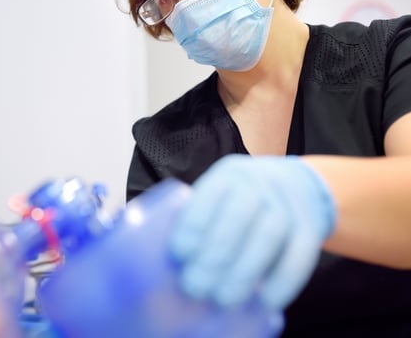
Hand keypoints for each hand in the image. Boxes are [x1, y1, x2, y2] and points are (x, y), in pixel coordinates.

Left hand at [169, 154, 336, 310]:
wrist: (298, 186)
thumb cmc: (241, 200)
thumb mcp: (220, 194)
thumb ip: (199, 218)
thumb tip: (163, 261)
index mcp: (228, 174)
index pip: (210, 194)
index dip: (194, 224)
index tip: (179, 255)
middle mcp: (260, 182)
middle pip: (239, 216)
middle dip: (214, 256)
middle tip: (195, 287)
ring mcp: (289, 203)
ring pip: (270, 236)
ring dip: (245, 272)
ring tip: (223, 300)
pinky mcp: (311, 227)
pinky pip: (300, 255)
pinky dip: (283, 281)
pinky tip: (265, 301)